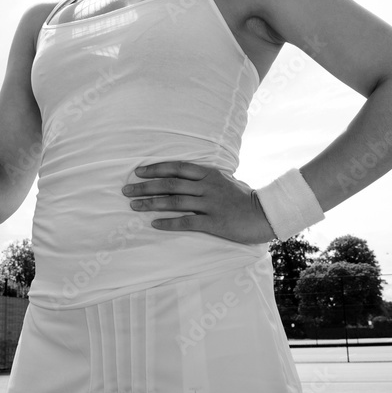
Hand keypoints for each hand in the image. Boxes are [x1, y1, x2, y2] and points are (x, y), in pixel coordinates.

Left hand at [121, 161, 275, 244]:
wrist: (265, 214)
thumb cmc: (244, 197)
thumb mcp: (225, 180)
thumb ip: (205, 178)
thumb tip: (183, 176)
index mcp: (209, 174)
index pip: (176, 168)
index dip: (155, 169)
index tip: (138, 172)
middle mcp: (207, 187)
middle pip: (170, 184)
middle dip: (146, 187)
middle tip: (126, 190)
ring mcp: (210, 204)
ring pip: (175, 202)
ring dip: (152, 203)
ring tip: (134, 206)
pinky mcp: (215, 222)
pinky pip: (187, 222)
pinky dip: (169, 222)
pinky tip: (154, 224)